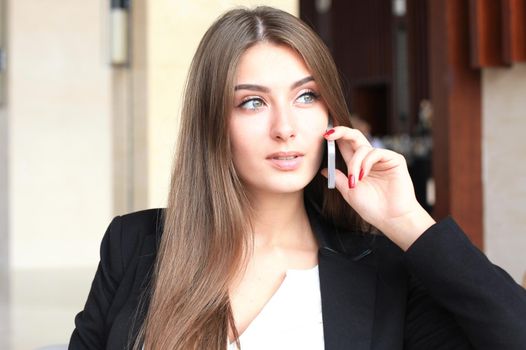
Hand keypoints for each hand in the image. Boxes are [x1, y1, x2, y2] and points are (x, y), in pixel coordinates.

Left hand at [321, 127, 434, 250]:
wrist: (391, 219)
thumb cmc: (372, 208)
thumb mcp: (349, 192)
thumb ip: (338, 179)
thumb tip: (324, 170)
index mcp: (358, 166)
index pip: (345, 146)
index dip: (335, 138)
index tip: (323, 135)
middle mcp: (369, 159)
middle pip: (355, 137)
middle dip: (341, 132)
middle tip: (329, 134)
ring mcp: (382, 158)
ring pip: (363, 148)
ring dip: (354, 164)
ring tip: (354, 181)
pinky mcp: (394, 159)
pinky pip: (376, 153)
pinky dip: (366, 163)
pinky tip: (363, 176)